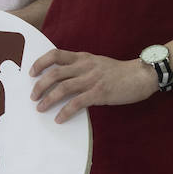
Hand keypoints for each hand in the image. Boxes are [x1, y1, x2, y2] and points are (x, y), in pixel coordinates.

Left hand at [28, 50, 157, 123]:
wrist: (142, 75)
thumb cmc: (120, 72)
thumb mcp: (98, 63)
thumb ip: (82, 68)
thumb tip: (66, 79)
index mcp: (83, 58)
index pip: (56, 55)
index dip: (40, 62)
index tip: (31, 72)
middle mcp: (85, 66)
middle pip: (55, 73)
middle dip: (40, 85)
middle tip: (32, 96)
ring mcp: (92, 79)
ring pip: (63, 88)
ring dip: (48, 99)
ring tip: (40, 108)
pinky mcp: (99, 93)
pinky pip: (77, 103)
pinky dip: (65, 111)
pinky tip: (59, 118)